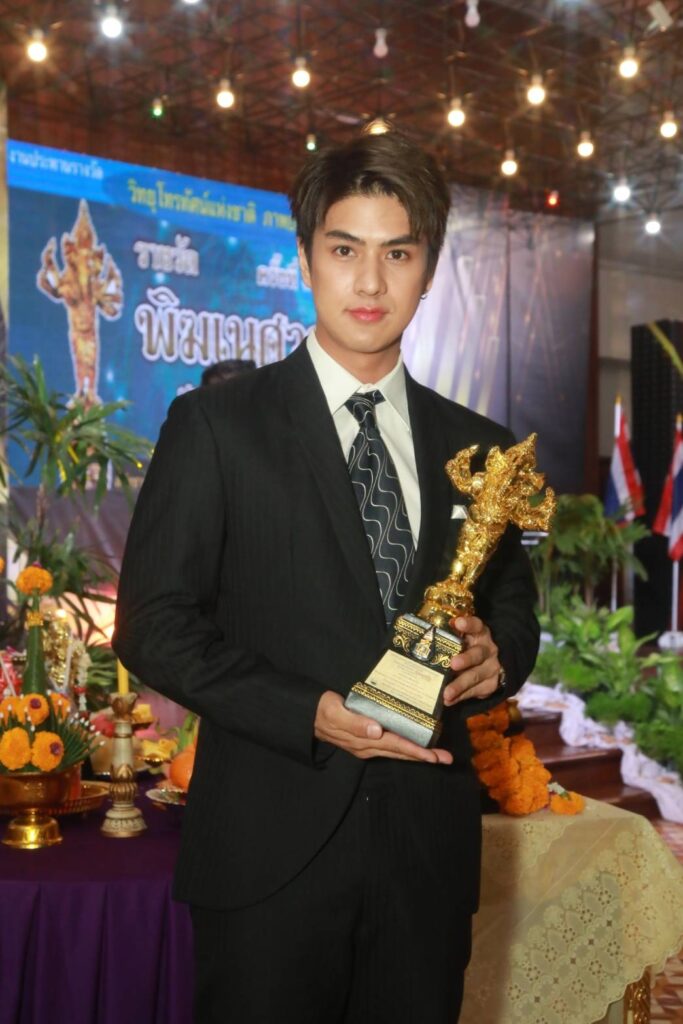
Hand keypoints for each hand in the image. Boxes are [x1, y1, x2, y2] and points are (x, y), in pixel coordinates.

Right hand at [314, 691, 452, 763]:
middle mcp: (369, 746)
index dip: (416, 751)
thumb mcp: (335, 713)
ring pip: (398, 751)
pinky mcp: (367, 740)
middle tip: (447, 759)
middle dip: (425, 756)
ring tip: (439, 756)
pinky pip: (391, 746)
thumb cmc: (323, 711)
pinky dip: (406, 747)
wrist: (309, 717)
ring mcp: (368, 746)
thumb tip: (377, 731)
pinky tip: (416, 745)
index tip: (434, 757)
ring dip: (418, 754)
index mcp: (364, 741)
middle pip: (401, 752)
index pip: (396, 746)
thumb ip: (355, 723)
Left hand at [443, 616, 501, 705]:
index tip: (457, 622)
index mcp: (479, 633)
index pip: (476, 625)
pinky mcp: (490, 685)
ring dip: (460, 685)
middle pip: (478, 654)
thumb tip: (416, 636)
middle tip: (453, 664)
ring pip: (476, 676)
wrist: (490, 665)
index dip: (468, 624)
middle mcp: (487, 649)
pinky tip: (448, 701)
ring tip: (446, 693)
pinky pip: (474, 691)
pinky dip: (460, 697)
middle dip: (466, 659)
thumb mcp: (461, 639)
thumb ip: (447, 637)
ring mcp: (491, 667)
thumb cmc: (466, 648)